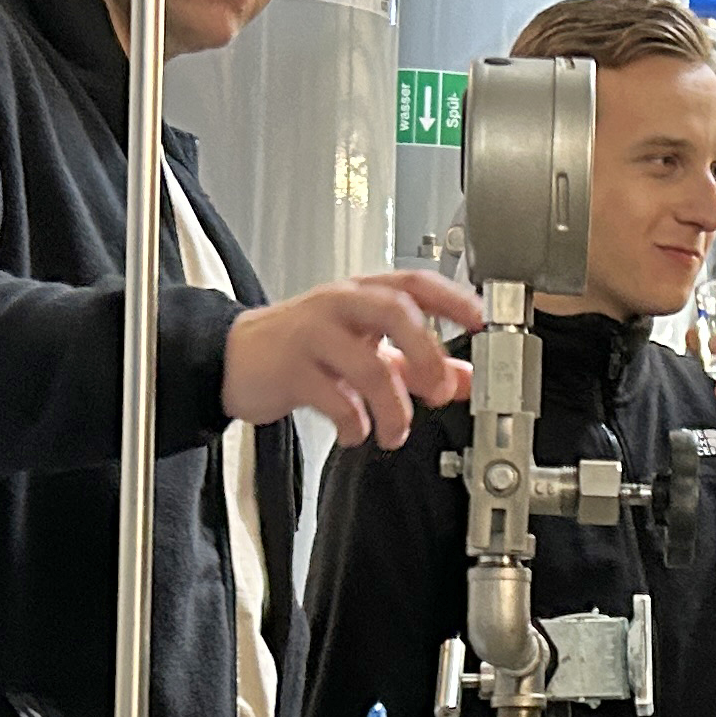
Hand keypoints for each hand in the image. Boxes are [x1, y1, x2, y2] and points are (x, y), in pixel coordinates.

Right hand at [223, 271, 482, 448]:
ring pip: (368, 362)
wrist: (233, 359)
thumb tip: (466, 379)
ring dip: (393, 407)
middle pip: (396, 311)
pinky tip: (356, 434)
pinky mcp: (290, 368)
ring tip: (395, 432)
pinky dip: (354, 423)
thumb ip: (416, 363)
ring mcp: (313, 333)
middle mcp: (340, 305)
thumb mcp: (365, 348)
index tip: (481, 322)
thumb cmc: (303, 348)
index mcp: (363, 294)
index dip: (453, 298)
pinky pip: (334, 397)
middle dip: (427, 353)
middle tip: (440, 391)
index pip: (416, 282)